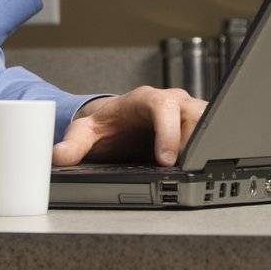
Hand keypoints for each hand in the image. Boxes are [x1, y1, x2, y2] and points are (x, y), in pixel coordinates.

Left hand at [52, 86, 207, 167]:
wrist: (117, 121)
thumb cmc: (105, 125)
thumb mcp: (84, 133)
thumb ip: (72, 145)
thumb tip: (56, 157)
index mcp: (146, 99)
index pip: (163, 107)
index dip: (168, 132)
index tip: (166, 160)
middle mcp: (172, 101)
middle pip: (195, 114)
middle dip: (193, 142)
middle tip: (186, 169)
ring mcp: (188, 112)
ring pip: (210, 123)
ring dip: (205, 147)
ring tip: (193, 170)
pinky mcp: (198, 125)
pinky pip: (214, 133)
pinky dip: (211, 149)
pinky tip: (201, 167)